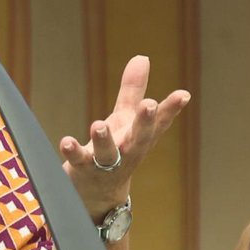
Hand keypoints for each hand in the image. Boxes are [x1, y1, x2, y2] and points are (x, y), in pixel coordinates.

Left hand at [58, 56, 189, 222]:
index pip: (159, 122)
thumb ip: (132, 90)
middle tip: (149, 105)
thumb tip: (143, 57)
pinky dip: (73, 151)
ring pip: (108, 153)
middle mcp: (127, 150)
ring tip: (98, 125)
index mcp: (140, 136)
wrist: (96, 193)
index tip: (183, 95)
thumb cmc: (116, 149)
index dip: (171, 108)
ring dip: (104, 140)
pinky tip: (66, 141)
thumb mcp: (125, 119)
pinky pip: (78, 161)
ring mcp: (106, 164)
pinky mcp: (83, 170)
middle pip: (139, 138)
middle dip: (145, 122)